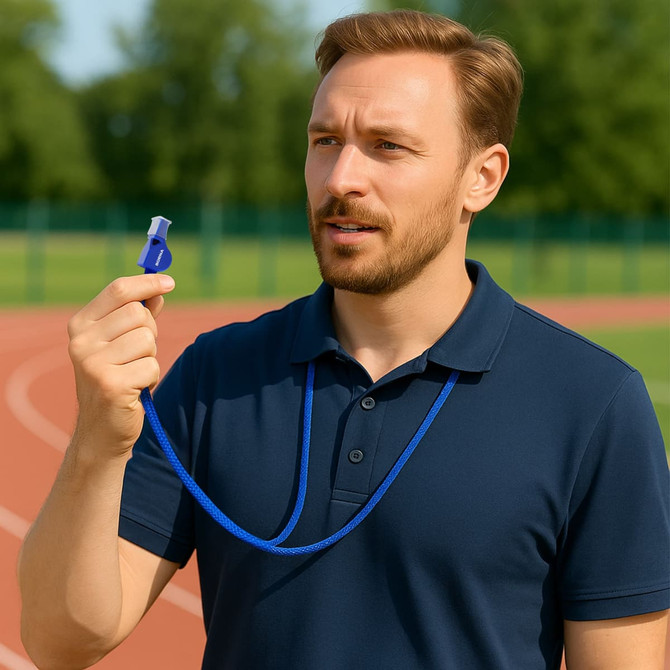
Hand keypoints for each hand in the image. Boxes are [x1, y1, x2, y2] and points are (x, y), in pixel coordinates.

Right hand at [67, 274, 175, 458]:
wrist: (101, 431)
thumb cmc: (117, 379)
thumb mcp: (122, 343)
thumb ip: (139, 316)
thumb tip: (160, 289)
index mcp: (80, 325)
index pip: (118, 291)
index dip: (147, 282)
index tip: (169, 282)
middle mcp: (81, 342)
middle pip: (138, 314)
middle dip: (149, 332)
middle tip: (137, 354)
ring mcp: (93, 363)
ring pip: (148, 340)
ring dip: (150, 358)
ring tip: (133, 373)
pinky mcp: (111, 385)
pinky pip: (152, 366)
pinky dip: (151, 377)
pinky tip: (135, 390)